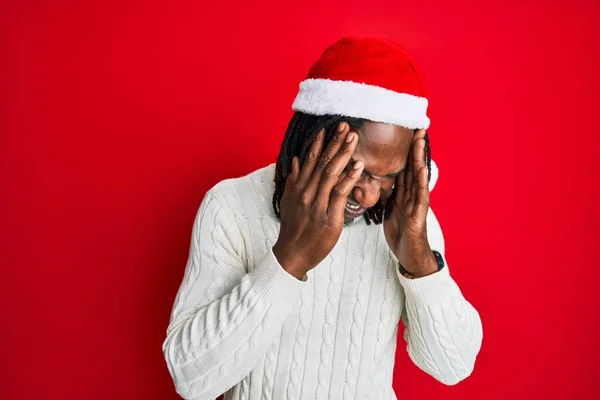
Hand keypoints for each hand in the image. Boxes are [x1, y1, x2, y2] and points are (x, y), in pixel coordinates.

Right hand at [273, 123, 363, 278]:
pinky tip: (357, 166)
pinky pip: (339, 193)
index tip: (328, 127)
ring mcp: (317, 203)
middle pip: (322, 162)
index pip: (310, 160)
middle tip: (346, 125)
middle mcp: (307, 192)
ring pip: (331, 173)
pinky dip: (348, 178)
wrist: (292, 254)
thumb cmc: (294, 229)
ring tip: (353, 138)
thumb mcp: (289, 202)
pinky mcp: (328, 216)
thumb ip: (294, 180)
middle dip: (334, 142)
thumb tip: (295, 159)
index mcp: (298, 187)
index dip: (320, 143)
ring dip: (343, 153)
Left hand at [383, 129, 437, 276]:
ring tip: (420, 141)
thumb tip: (380, 179)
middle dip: (415, 147)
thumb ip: (391, 192)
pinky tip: (420, 170)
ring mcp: (417, 205)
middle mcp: (412, 195)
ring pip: (418, 177)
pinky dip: (421, 182)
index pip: (404, 166)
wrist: (409, 255)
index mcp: (404, 192)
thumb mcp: (391, 208)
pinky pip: (419, 197)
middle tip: (417, 127)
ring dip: (420, 158)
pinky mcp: (418, 216)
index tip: (406, 132)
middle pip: (413, 167)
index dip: (405, 149)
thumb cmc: (401, 232)